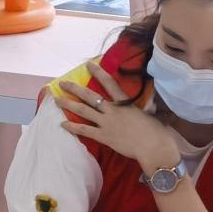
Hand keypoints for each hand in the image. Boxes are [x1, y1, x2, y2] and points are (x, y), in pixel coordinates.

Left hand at [56, 61, 179, 173]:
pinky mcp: (103, 136)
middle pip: (89, 96)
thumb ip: (142, 109)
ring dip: (68, 104)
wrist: (153, 146)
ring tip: (56, 100)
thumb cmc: (155, 130)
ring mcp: (106, 123)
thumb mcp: (149, 113)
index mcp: (125, 102)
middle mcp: (112, 110)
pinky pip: (84, 130)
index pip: (109, 83)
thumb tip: (147, 107)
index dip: (98, 73)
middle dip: (75, 88)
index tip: (89, 65)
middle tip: (63, 83)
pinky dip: (72, 127)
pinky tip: (62, 124)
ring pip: (83, 111)